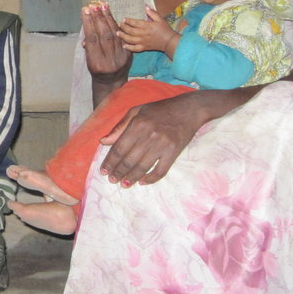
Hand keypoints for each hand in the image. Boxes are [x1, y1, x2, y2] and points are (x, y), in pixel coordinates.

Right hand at [82, 1, 130, 79]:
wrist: (112, 82)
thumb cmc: (96, 70)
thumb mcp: (89, 60)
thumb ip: (89, 46)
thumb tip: (87, 29)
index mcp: (97, 62)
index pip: (92, 39)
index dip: (89, 24)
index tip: (86, 11)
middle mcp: (110, 60)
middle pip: (104, 35)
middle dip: (99, 18)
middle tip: (94, 6)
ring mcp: (121, 57)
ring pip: (115, 34)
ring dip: (108, 18)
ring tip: (103, 6)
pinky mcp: (129, 54)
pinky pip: (122, 37)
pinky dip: (116, 26)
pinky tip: (111, 17)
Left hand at [98, 89, 231, 184]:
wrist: (189, 109)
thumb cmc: (160, 109)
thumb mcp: (136, 111)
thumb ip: (119, 127)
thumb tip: (103, 142)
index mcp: (137, 124)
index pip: (119, 148)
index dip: (110, 161)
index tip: (103, 171)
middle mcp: (149, 135)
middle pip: (129, 159)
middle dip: (118, 172)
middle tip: (112, 180)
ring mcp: (163, 145)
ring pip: (143, 167)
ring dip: (131, 177)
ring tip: (124, 184)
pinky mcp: (174, 152)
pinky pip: (161, 170)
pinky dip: (151, 178)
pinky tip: (142, 182)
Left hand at [117, 7, 178, 55]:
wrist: (169, 41)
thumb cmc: (165, 29)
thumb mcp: (160, 19)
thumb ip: (152, 13)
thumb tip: (146, 6)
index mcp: (147, 26)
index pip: (135, 23)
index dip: (128, 21)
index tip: (123, 19)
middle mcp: (143, 34)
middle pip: (130, 31)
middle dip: (123, 27)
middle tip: (119, 24)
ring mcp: (143, 41)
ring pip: (130, 39)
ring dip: (123, 36)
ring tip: (117, 33)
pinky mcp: (144, 47)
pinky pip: (135, 48)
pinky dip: (129, 47)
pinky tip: (124, 45)